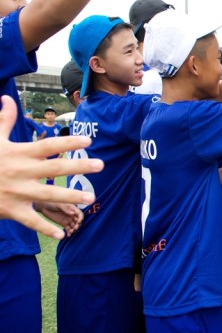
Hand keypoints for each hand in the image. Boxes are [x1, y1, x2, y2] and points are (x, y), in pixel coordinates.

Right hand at [0, 96, 102, 239]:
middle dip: (78, 166)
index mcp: (19, 154)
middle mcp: (21, 172)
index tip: (88, 139)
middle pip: (54, 169)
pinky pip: (31, 221)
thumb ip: (3, 120)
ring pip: (48, 195)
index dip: (67, 142)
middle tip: (101, 164)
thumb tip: (6, 98)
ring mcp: (17, 192)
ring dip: (70, 197)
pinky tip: (63, 235)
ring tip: (92, 197)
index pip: (48, 146)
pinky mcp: (11, 210)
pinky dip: (46, 229)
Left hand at [34, 201, 82, 236]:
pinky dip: (69, 232)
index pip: (80, 214)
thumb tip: (73, 213)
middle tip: (74, 228)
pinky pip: (68, 229)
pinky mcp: (63, 223)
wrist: (43, 206)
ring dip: (74, 229)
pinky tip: (68, 235)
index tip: (78, 222)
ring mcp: (68, 219)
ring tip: (71, 232)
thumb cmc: (51, 202)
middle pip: (78, 221)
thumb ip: (66, 208)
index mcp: (72, 208)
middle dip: (78, 225)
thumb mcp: (59, 204)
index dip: (80, 218)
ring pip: (74, 226)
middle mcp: (71, 214)